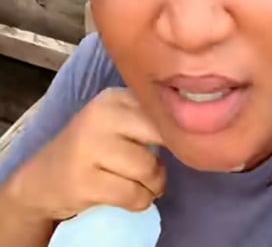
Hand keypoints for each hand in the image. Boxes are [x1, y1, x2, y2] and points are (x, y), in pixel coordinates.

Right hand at [3, 88, 164, 222]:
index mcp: (114, 98)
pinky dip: (140, 201)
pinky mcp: (83, 181)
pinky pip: (134, 195)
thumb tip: (199, 129)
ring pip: (149, 170)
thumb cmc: (94, 151)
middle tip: (155, 169)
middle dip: (165, 159)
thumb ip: (151, 119)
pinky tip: (130, 196)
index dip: (178, 131)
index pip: (165, 110)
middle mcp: (100, 117)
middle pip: (162, 138)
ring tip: (141, 184)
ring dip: (153, 185)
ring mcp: (88, 148)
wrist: (43, 180)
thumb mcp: (119, 123)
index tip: (174, 143)